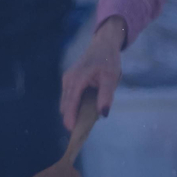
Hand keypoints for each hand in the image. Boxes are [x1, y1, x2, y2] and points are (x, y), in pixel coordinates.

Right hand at [61, 15, 125, 130]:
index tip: (71, 130)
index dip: (70, 116)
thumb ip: (106, 96)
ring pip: (66, 101)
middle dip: (71, 117)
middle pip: (66, 104)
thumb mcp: (111, 77)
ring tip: (82, 122)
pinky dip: (73, 105)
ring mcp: (66, 80)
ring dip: (72, 111)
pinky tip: (82, 110)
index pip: (71, 102)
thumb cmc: (108, 60)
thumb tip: (103, 114)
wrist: (102, 45)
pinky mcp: (68, 80)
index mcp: (77, 79)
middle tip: (80, 131)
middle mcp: (68, 80)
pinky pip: (68, 96)